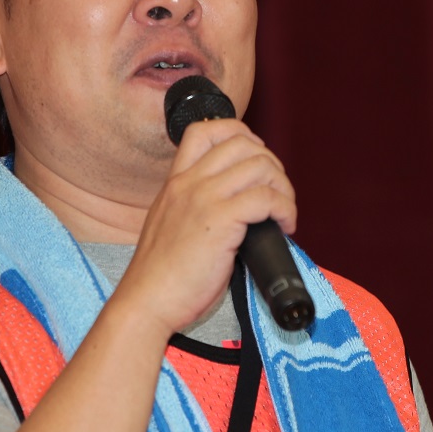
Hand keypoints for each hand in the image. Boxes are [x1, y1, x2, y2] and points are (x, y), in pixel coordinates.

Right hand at [114, 118, 296, 335]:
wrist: (147, 301)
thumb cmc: (161, 275)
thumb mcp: (171, 224)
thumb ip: (195, 207)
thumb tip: (236, 208)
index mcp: (176, 182)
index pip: (205, 130)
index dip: (240, 134)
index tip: (256, 158)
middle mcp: (189, 183)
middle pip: (241, 142)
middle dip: (271, 162)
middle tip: (277, 191)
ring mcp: (204, 199)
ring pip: (260, 166)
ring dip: (283, 186)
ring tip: (284, 211)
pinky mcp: (220, 221)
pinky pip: (266, 198)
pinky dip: (285, 209)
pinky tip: (284, 226)